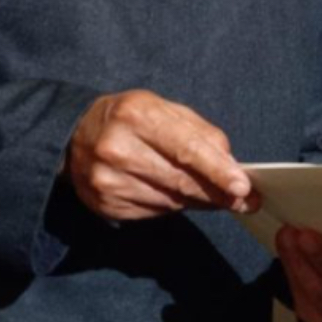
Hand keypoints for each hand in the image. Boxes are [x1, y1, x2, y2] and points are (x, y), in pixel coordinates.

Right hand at [66, 90, 252, 221]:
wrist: (75, 135)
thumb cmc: (132, 118)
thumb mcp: (166, 109)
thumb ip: (201, 133)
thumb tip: (232, 166)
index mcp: (137, 115)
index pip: (186, 148)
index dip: (217, 170)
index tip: (243, 186)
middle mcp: (118, 148)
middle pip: (181, 180)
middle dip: (218, 192)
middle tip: (246, 200)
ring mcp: (108, 180)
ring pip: (172, 201)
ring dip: (198, 200)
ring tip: (211, 193)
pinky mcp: (105, 205)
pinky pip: (155, 212)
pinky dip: (173, 205)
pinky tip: (174, 193)